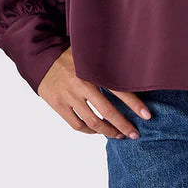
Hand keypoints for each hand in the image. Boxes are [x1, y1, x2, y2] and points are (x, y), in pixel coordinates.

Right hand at [37, 47, 151, 138]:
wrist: (40, 58)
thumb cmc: (70, 55)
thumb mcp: (89, 52)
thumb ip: (107, 60)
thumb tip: (133, 66)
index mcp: (92, 70)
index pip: (118, 90)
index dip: (134, 104)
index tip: (147, 115)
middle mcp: (81, 85)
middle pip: (106, 111)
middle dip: (123, 125)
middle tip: (135, 134)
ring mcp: (69, 97)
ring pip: (92, 121)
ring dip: (108, 131)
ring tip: (119, 135)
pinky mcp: (58, 105)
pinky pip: (77, 124)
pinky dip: (89, 130)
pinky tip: (98, 131)